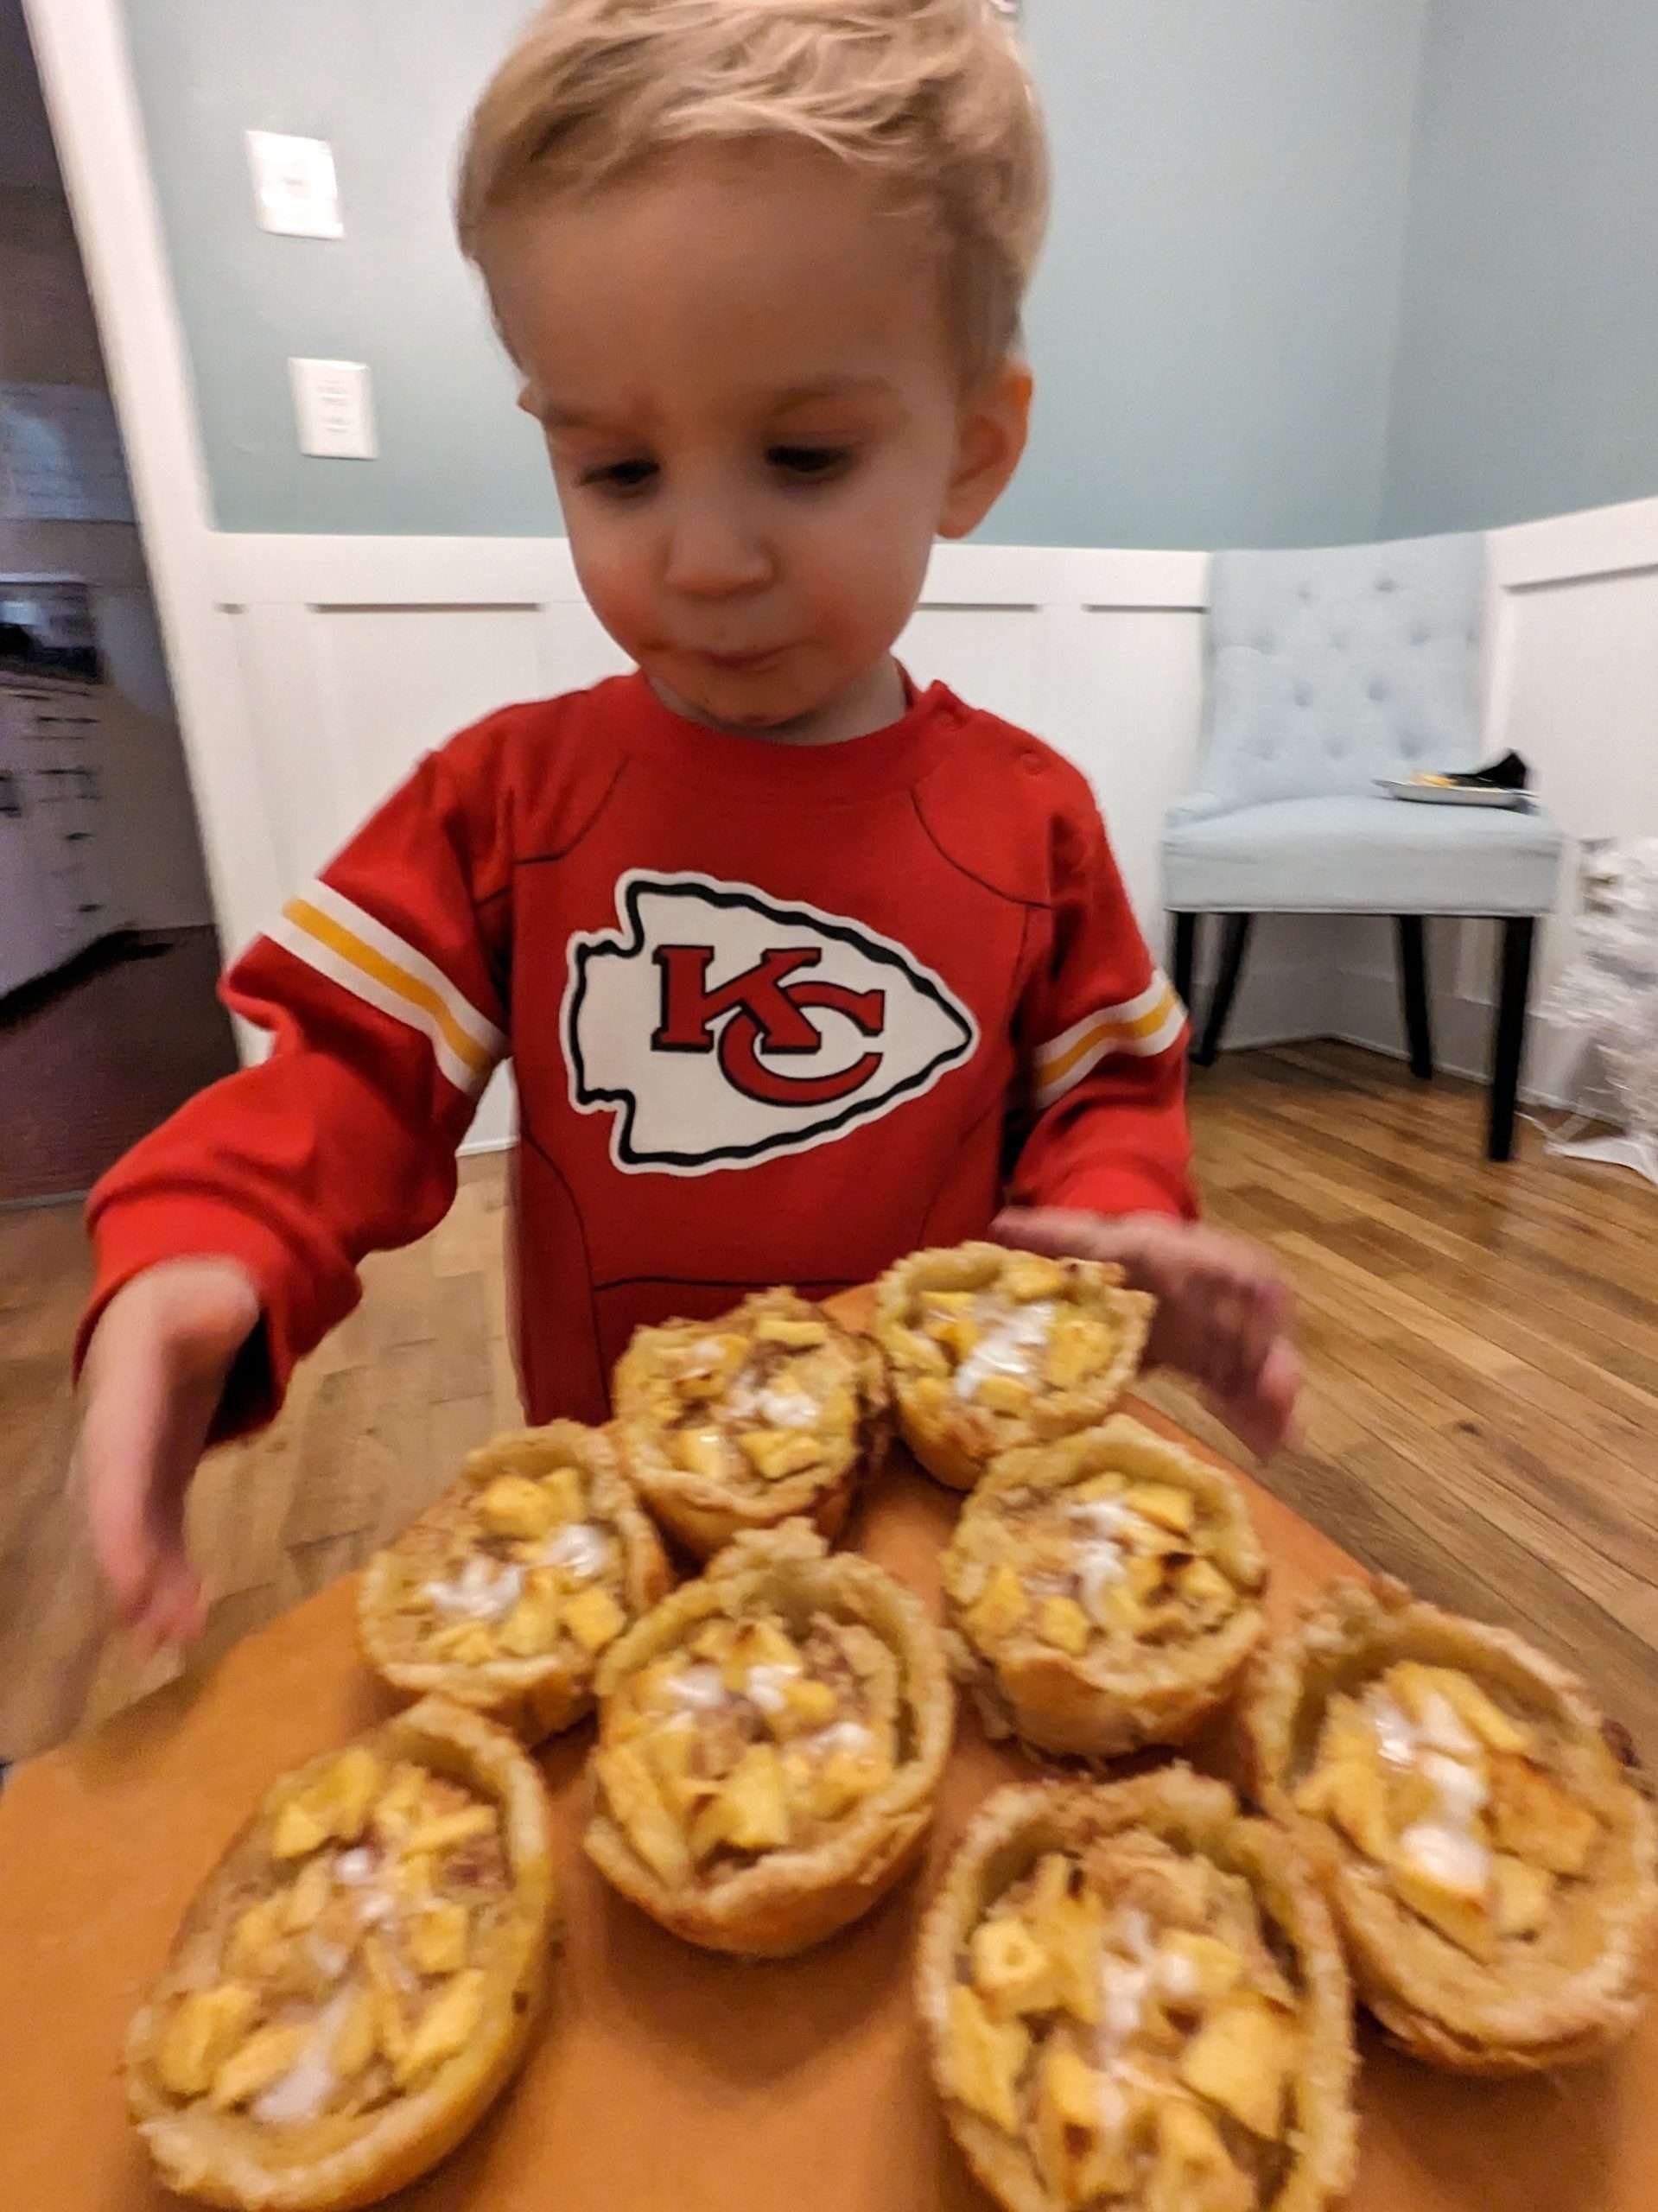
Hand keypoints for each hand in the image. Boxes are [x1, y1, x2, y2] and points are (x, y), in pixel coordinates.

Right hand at [75, 1257, 260, 1649]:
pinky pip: (158, 1531)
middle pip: (117, 1513)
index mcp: (122, 1397)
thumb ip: (214, 1308)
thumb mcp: (202, 1294)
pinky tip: (186, 1617)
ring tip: (174, 1638)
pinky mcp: (157, 1480)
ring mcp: (133, 1466)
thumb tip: (229, 1310)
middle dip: (132, 1572)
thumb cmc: (185, 1300)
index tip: (130, 1581)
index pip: (116, 1467)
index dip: (120, 1526)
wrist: (166, 1306)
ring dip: (152, 1587)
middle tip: (154, 1630)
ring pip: (135, 1533)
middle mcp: (115, 1442)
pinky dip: (168, 1574)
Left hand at [991, 1207, 1299, 1458]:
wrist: (1138, 1267)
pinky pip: (1244, 1390)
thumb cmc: (1118, 1248)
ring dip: (1269, 1398)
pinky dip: (1253, 1416)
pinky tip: (1265, 1447)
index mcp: (1188, 1255)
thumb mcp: (1089, 1238)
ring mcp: (1225, 1331)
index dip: (1249, 1285)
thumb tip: (999, 1223)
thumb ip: (1052, 1236)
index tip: (1263, 1305)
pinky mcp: (1221, 1364)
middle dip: (1270, 1358)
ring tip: (1281, 1438)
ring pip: (1258, 1362)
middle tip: (1281, 1393)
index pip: (1232, 1262)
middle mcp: (1219, 1293)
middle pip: (1257, 1322)